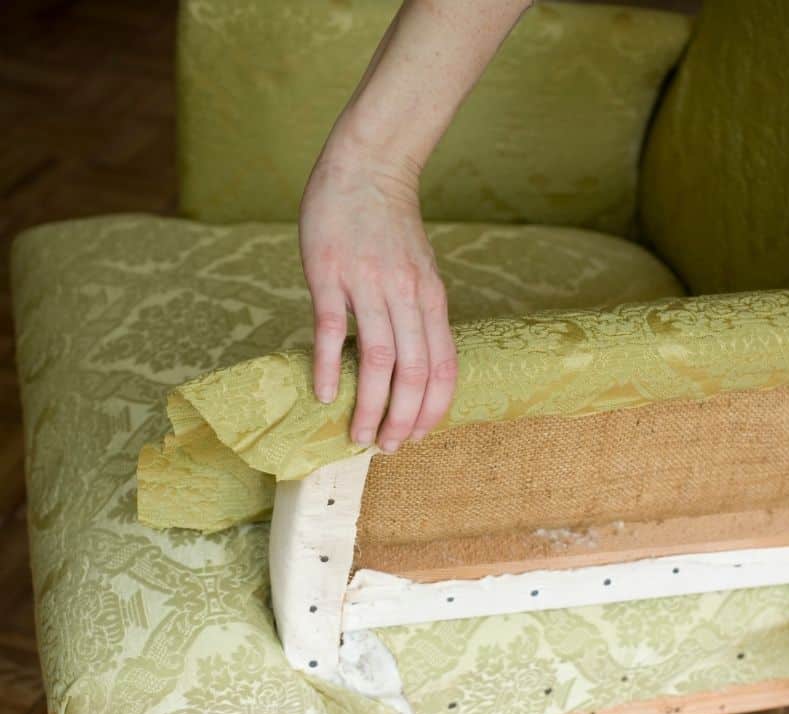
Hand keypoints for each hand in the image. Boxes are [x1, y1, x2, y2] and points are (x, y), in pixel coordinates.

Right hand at [299, 138, 457, 452]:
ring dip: (370, 405)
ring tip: (358, 436)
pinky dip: (328, 366)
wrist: (366, 168)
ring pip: (377, 359)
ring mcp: (367, 284)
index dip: (432, 409)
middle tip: (387, 448)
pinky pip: (331, 328)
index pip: (442, 367)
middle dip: (402, 419)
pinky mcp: (329, 273)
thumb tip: (419, 365)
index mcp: (431, 299)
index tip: (418, 436)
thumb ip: (421, 315)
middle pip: (413, 372)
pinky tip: (324, 394)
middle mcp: (406, 296)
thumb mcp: (421, 272)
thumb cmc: (392, 226)